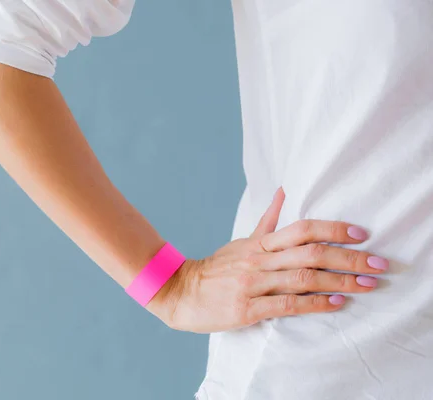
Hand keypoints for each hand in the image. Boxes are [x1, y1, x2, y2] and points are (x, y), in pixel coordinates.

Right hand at [147, 187, 388, 332]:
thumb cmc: (216, 268)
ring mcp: (252, 284)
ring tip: (367, 284)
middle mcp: (258, 260)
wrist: (181, 292)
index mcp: (258, 243)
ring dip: (340, 282)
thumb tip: (284, 191)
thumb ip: (267, 220)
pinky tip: (336, 302)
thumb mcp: (242, 242)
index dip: (333, 228)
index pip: (301, 229)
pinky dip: (315, 303)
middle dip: (348, 258)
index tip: (361, 233)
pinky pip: (287, 304)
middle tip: (378, 263)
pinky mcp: (247, 308)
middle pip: (310, 253)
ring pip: (303, 278)